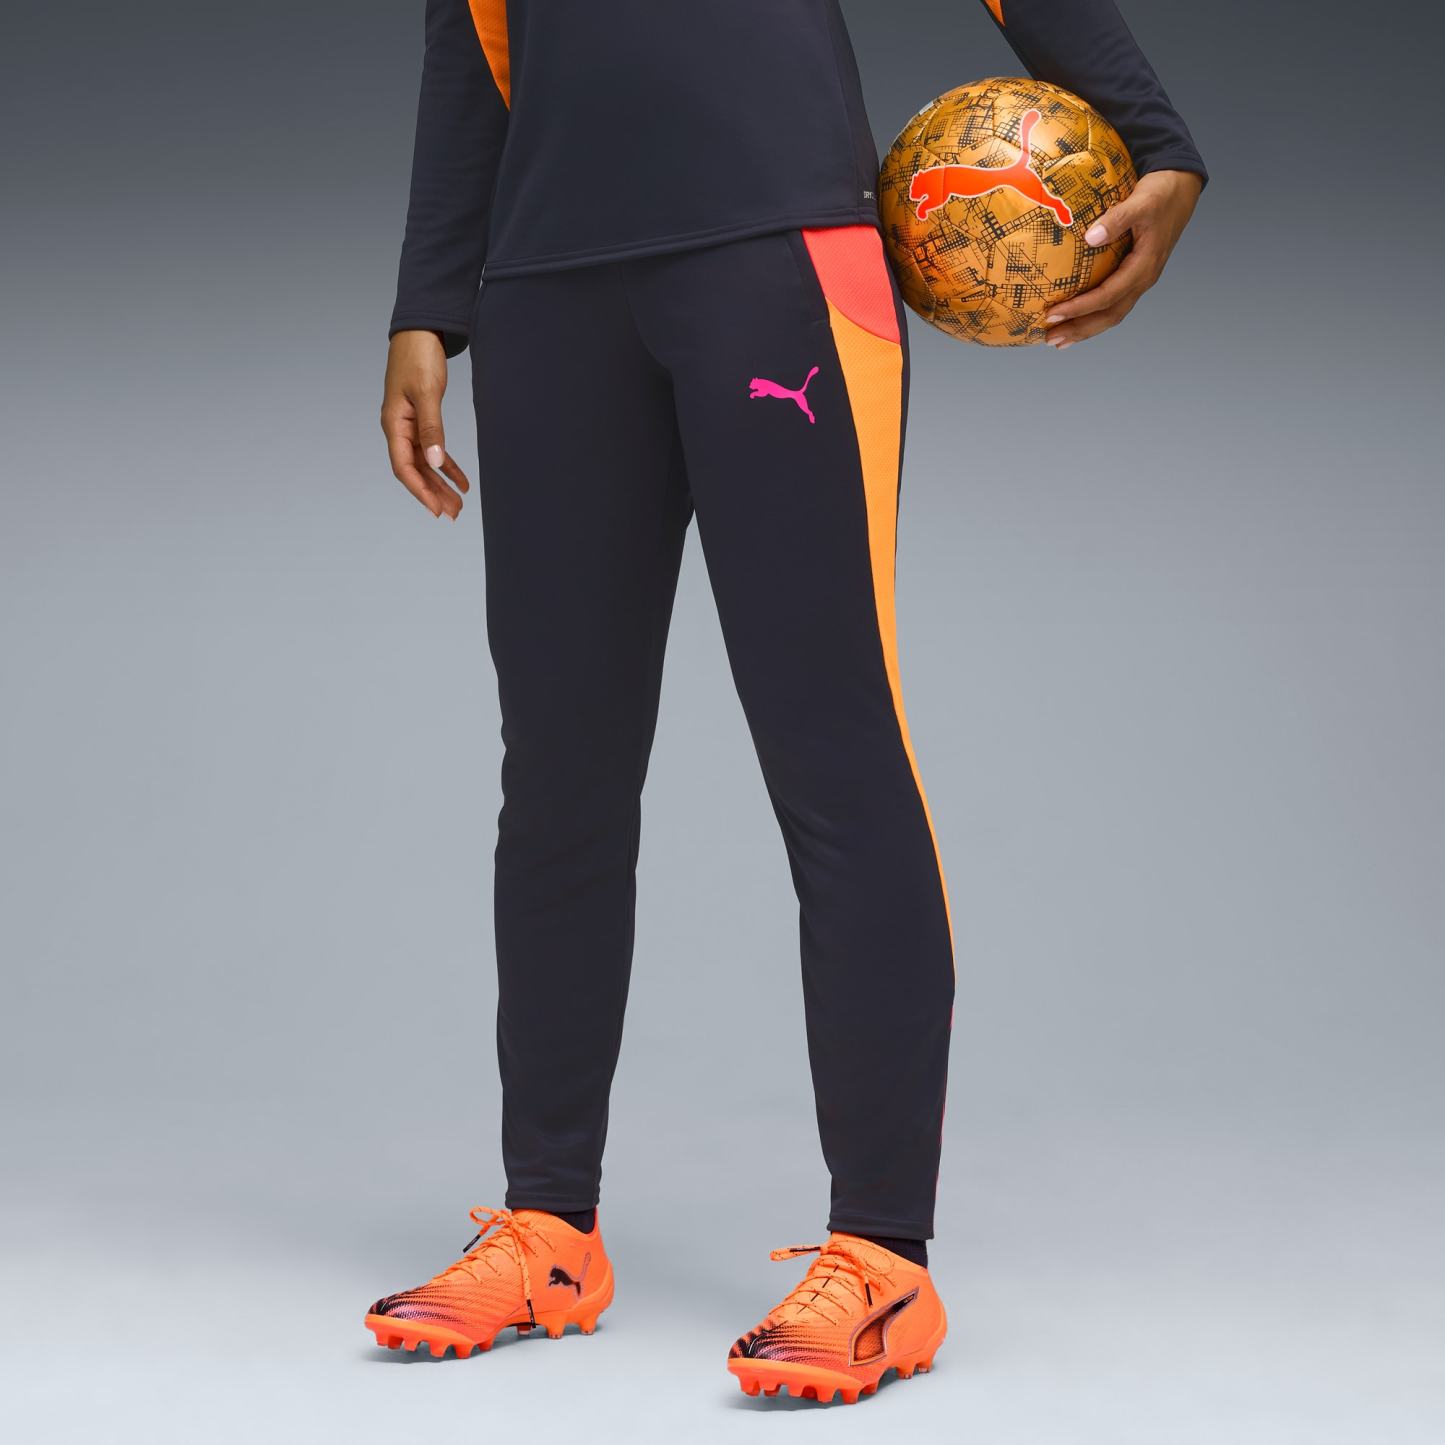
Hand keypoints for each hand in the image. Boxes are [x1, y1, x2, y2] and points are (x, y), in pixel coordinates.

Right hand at [381, 330, 470, 518]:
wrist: (420, 331)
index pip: (404, 467)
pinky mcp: (421, 419)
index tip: (436, 509)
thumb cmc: (418, 357)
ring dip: (441, 483)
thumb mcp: (426, 393)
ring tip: (459, 504)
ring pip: (425, 463)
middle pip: (416, 470)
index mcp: (394, 424)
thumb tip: (435, 461)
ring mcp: (409, 425)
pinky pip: (433, 449)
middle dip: (434, 493)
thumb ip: (431, 428)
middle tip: (454, 514)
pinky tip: (461, 480)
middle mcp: (398, 428)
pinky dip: (447, 465)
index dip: (420, 490)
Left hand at [1044, 169, 1202, 348]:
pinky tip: (1075, 322)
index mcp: (1144, 266)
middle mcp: (1143, 279)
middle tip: (1049, 338)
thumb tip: (1090, 238)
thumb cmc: (1161, 194)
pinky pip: (1113, 304)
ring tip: (1058, 340)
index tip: (1053, 314)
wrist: (1180, 189)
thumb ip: (1117, 218)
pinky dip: (1093, 317)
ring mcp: (1139, 280)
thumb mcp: (1141, 202)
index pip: (1108, 296)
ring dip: (1085, 329)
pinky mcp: (1133, 277)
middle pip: (1110, 315)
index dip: (1081, 308)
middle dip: (1079, 329)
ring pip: (1112, 314)